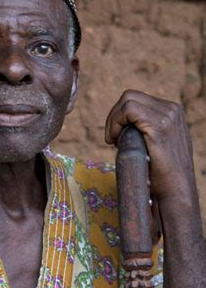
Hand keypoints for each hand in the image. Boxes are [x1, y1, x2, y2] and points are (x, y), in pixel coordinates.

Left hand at [105, 90, 195, 206]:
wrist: (176, 191)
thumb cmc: (163, 175)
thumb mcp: (157, 145)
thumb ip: (147, 130)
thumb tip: (125, 126)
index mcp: (172, 112)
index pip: (137, 99)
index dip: (120, 116)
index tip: (115, 137)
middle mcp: (172, 109)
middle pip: (130, 96)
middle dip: (114, 117)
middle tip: (111, 139)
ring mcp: (168, 116)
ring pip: (127, 100)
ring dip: (113, 120)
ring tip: (113, 141)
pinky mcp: (160, 125)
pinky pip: (128, 109)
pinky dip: (115, 122)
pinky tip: (114, 141)